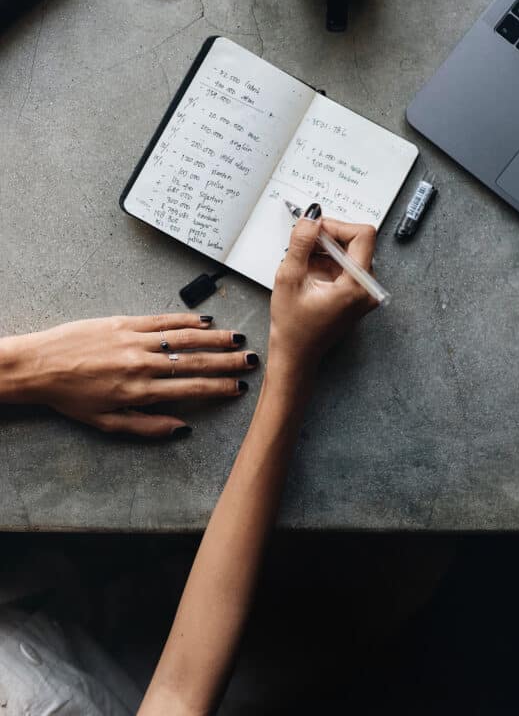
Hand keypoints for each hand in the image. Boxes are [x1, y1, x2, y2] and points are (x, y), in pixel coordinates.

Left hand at [0, 313, 257, 436]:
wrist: (39, 366)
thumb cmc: (70, 397)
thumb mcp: (106, 423)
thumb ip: (147, 426)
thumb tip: (182, 428)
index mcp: (140, 391)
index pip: (190, 388)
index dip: (218, 388)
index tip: (238, 387)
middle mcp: (142, 364)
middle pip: (194, 362)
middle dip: (226, 362)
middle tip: (250, 361)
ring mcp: (135, 340)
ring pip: (184, 338)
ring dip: (213, 339)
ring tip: (236, 339)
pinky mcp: (125, 322)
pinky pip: (162, 320)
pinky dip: (186, 320)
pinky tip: (205, 321)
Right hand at [267, 209, 378, 399]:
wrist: (296, 355)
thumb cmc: (293, 327)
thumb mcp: (289, 278)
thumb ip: (301, 243)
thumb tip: (311, 216)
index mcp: (357, 286)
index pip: (363, 234)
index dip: (337, 226)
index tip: (315, 231)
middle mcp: (368, 289)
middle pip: (358, 241)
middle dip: (329, 237)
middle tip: (304, 245)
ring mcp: (365, 292)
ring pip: (351, 251)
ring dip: (326, 249)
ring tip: (303, 263)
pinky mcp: (358, 293)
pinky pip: (347, 264)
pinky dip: (328, 260)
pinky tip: (309, 271)